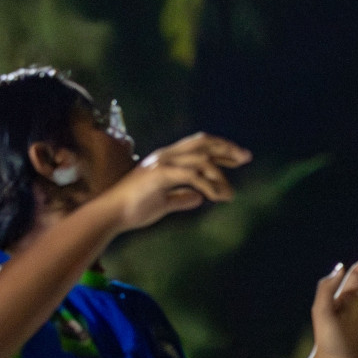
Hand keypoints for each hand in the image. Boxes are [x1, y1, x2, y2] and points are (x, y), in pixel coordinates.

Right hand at [96, 133, 248, 230]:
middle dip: (226, 148)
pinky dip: (208, 186)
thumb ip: (181, 198)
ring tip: (230, 194)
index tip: (239, 158)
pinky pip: (192, 176)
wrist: (112, 215)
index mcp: (166, 159)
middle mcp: (165, 156)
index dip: (220, 149)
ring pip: (201, 159)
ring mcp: (161, 163)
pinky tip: (216, 197)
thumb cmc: (134, 209)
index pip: (198, 146)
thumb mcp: (163, 203)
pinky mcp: (160, 175)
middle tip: (246, 158)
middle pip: (202, 142)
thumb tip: (199, 198)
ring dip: (220, 175)